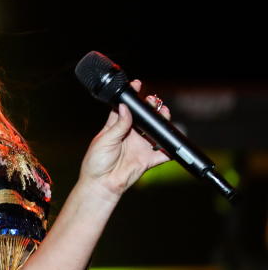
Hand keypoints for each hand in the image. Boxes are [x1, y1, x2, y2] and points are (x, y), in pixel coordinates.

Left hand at [79, 79, 172, 197]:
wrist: (101, 184)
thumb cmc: (95, 162)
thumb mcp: (104, 140)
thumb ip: (118, 125)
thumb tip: (126, 107)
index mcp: (116, 127)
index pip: (126, 108)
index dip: (132, 97)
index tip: (137, 85)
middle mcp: (130, 135)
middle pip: (145, 117)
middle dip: (151, 107)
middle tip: (154, 101)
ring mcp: (141, 146)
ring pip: (157, 131)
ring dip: (162, 121)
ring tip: (163, 113)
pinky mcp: (149, 159)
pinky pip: (164, 153)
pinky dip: (171, 147)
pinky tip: (173, 140)